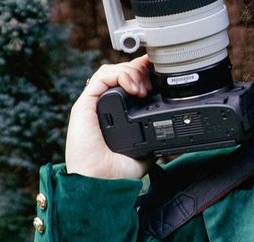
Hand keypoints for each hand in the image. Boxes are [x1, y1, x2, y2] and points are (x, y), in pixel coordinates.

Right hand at [65, 55, 152, 178]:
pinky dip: (120, 75)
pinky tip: (133, 88)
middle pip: (121, 72)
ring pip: (111, 70)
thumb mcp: (145, 153)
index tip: (158, 70)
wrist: (99, 182)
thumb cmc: (116, 173)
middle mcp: (103, 106)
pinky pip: (101, 77)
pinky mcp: (84, 105)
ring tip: (144, 89)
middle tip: (153, 85)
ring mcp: (93, 104)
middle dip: (140, 71)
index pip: (127, 82)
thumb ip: (154, 141)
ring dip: (131, 72)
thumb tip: (169, 135)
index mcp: (115, 114)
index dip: (142, 72)